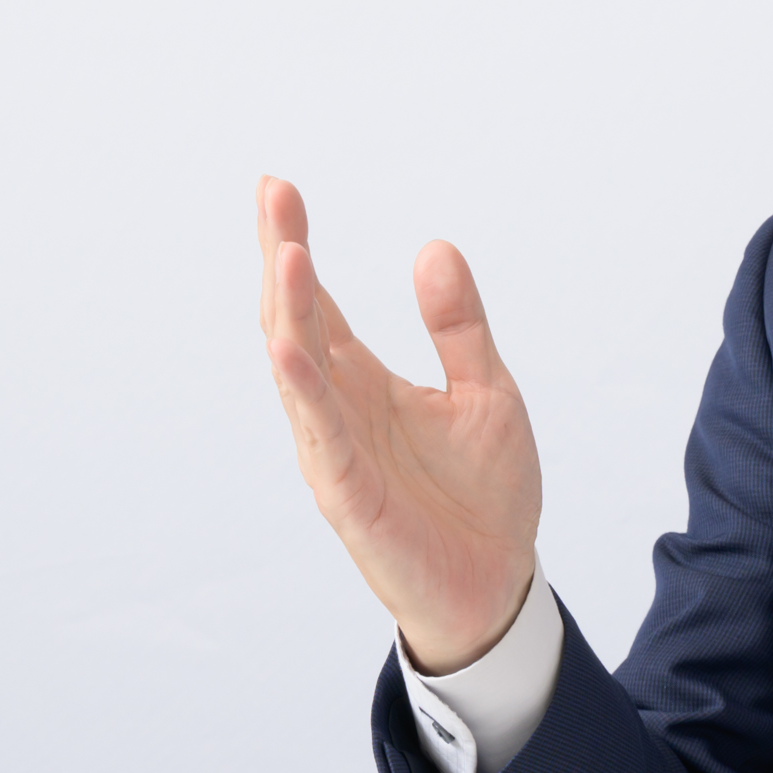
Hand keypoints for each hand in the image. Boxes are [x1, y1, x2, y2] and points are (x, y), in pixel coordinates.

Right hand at [255, 176, 542, 673]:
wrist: (501, 584)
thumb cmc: (485, 496)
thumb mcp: (487, 391)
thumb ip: (460, 326)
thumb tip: (433, 247)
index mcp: (368, 385)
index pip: (321, 307)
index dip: (298, 248)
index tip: (278, 188)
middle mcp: (340, 412)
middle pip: (296, 324)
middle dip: (283, 261)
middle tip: (272, 196)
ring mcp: (337, 453)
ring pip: (298, 374)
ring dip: (288, 315)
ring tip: (285, 254)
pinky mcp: (347, 497)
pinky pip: (319, 437)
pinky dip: (303, 392)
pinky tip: (291, 350)